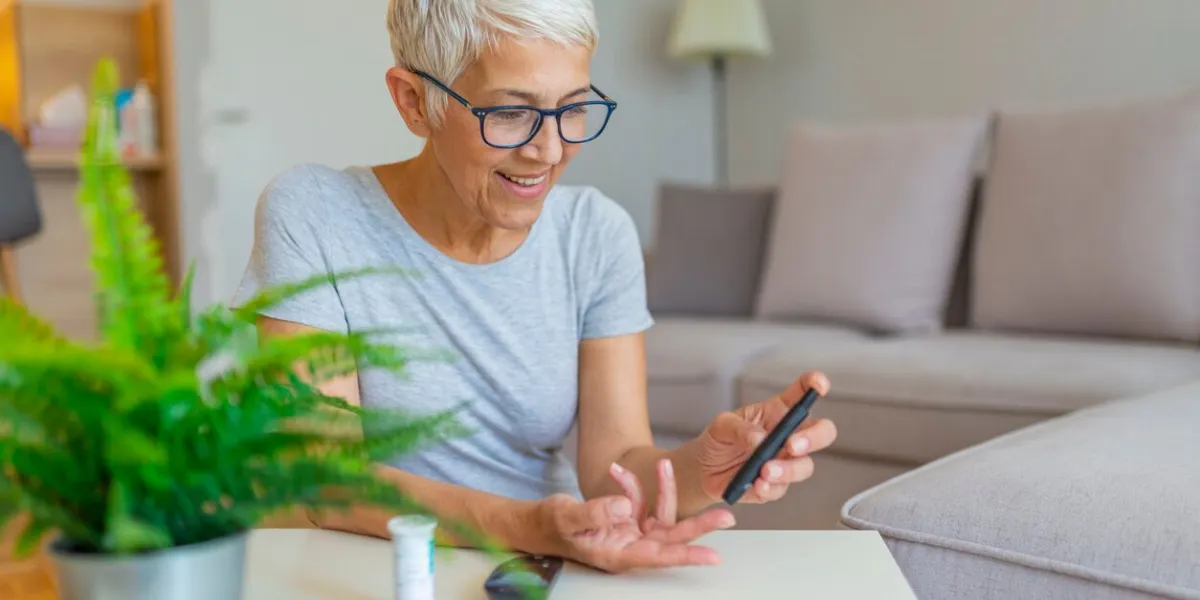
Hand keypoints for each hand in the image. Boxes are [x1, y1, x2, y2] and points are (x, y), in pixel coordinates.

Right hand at [534, 458, 734, 572]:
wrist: (536, 523)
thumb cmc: (548, 526)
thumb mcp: (567, 517)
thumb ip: (596, 513)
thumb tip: (625, 508)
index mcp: (616, 554)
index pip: (658, 557)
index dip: (687, 555)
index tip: (713, 555)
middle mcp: (628, 545)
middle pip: (671, 538)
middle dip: (698, 524)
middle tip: (726, 515)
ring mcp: (628, 532)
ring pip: (659, 513)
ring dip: (662, 489)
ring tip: (662, 465)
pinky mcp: (624, 519)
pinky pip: (640, 501)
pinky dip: (632, 484)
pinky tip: (617, 471)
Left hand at [693, 371, 835, 503]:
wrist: (703, 469)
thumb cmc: (718, 439)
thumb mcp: (722, 425)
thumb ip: (740, 429)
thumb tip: (760, 439)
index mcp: (778, 412)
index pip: (803, 394)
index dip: (815, 385)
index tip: (818, 385)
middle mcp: (788, 436)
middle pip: (822, 432)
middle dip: (814, 438)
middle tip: (792, 445)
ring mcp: (784, 461)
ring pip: (805, 466)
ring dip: (788, 469)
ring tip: (764, 471)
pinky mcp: (774, 485)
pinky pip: (781, 489)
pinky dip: (770, 488)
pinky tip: (758, 485)